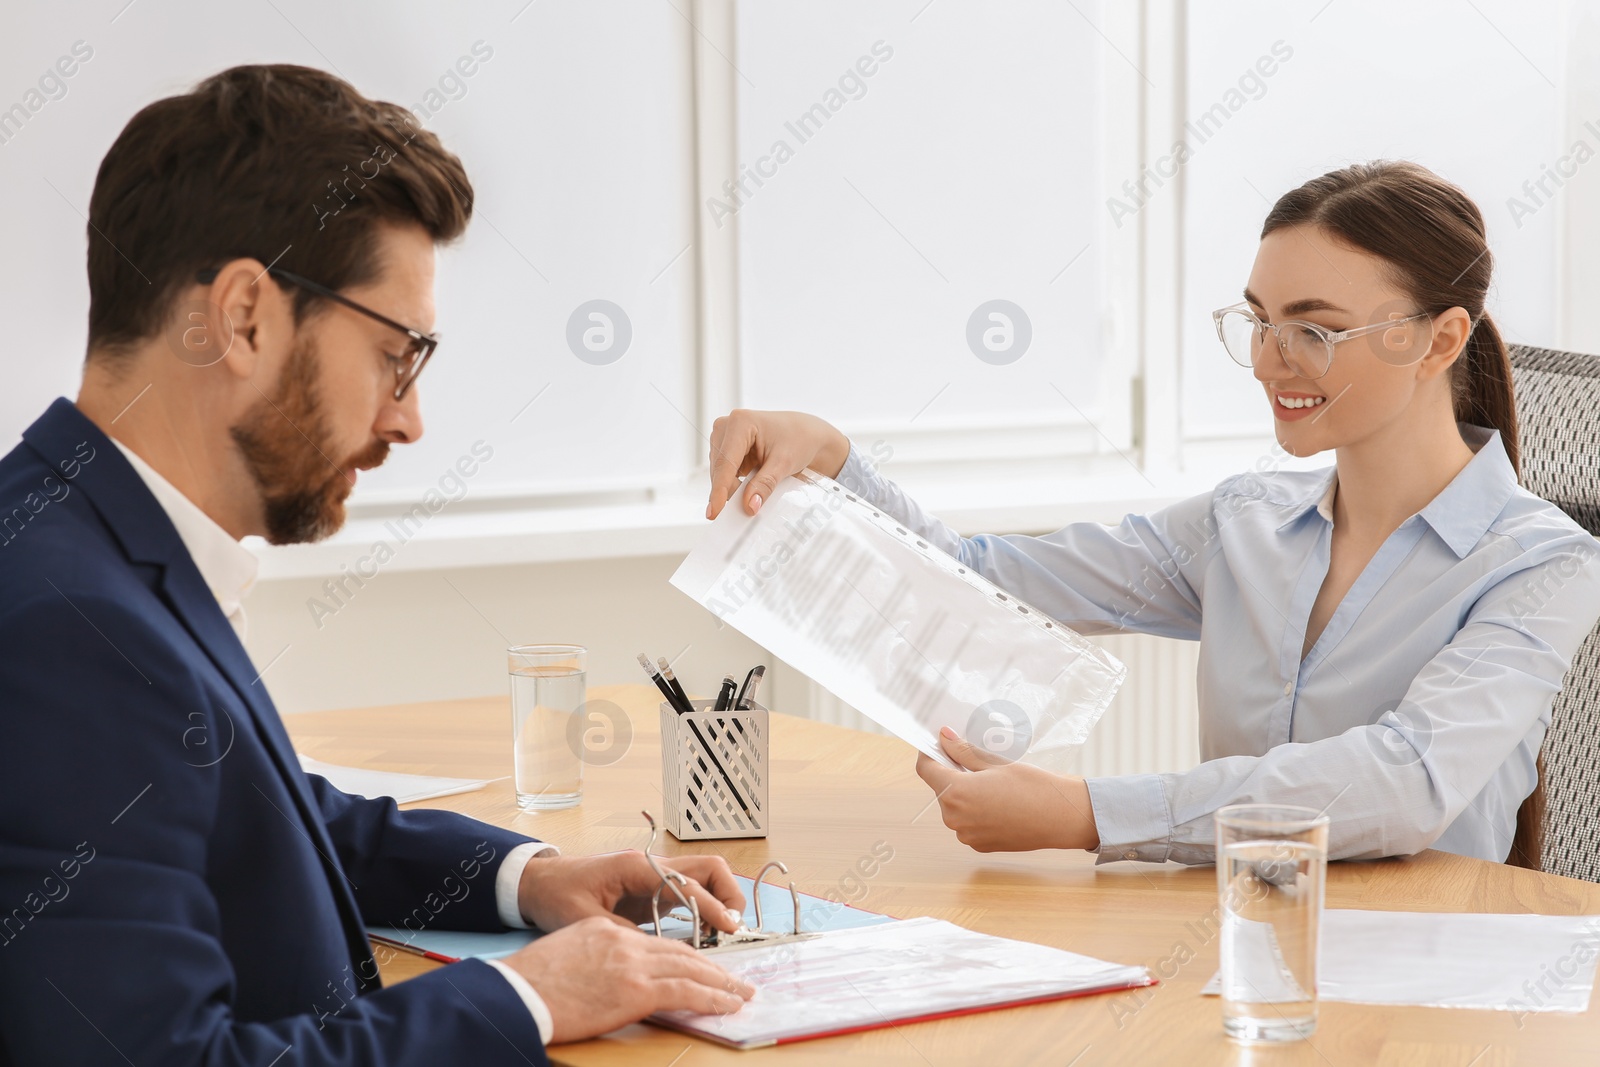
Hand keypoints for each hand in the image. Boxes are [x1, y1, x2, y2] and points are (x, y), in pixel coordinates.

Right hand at [501, 916, 755, 1042]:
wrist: (515, 994)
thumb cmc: (529, 984)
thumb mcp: (566, 956)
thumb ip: (595, 958)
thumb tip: (611, 976)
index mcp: (606, 930)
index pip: (657, 943)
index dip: (685, 956)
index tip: (701, 967)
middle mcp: (624, 941)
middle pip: (680, 951)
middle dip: (711, 967)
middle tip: (733, 979)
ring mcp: (632, 963)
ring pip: (690, 968)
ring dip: (720, 983)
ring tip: (740, 993)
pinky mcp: (635, 989)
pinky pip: (686, 991)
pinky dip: (712, 998)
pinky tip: (728, 1005)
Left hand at [516, 851, 746, 935]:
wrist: (539, 883)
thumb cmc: (557, 895)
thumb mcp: (585, 918)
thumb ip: (622, 934)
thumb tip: (655, 952)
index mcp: (637, 867)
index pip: (688, 883)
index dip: (712, 906)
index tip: (730, 928)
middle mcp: (652, 866)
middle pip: (709, 868)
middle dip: (729, 894)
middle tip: (732, 928)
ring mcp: (655, 876)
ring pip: (704, 877)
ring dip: (720, 900)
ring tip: (722, 933)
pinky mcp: (653, 890)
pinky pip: (691, 893)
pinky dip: (706, 908)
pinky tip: (704, 934)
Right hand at [706, 409, 850, 518]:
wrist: (807, 434)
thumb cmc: (799, 439)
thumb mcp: (784, 463)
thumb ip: (764, 485)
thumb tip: (749, 505)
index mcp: (740, 422)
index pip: (725, 463)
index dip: (719, 490)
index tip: (715, 512)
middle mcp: (728, 426)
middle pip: (719, 468)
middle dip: (728, 491)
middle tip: (744, 509)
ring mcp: (726, 436)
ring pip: (719, 472)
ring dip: (732, 487)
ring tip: (751, 496)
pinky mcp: (728, 447)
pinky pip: (724, 471)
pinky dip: (734, 484)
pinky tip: (746, 490)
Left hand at [915, 726, 1099, 852]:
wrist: (1062, 818)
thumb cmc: (1032, 786)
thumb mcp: (995, 763)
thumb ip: (964, 752)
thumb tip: (944, 738)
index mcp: (955, 793)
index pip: (925, 769)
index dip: (929, 753)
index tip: (938, 743)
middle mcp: (955, 818)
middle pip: (941, 789)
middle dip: (952, 773)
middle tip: (973, 758)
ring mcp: (967, 835)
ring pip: (955, 807)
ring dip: (965, 792)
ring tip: (992, 782)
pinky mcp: (980, 845)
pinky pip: (969, 822)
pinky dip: (977, 810)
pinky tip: (999, 801)